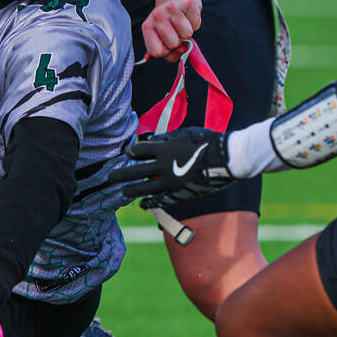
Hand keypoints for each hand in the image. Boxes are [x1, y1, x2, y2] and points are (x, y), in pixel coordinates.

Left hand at [110, 128, 232, 207]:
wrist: (226, 158)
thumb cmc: (207, 141)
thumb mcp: (185, 133)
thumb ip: (167, 137)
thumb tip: (153, 138)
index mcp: (164, 149)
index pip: (140, 150)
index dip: (131, 151)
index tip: (127, 153)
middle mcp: (163, 166)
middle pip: (136, 170)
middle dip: (121, 173)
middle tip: (110, 176)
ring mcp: (171, 182)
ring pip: (145, 188)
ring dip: (132, 190)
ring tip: (123, 192)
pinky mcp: (180, 193)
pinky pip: (161, 200)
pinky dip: (151, 202)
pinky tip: (142, 203)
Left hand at [141, 0, 201, 61]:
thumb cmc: (171, 26)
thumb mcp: (165, 41)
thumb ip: (171, 54)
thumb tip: (183, 50)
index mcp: (147, 27)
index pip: (157, 52)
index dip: (166, 52)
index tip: (167, 44)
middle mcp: (156, 15)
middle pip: (173, 44)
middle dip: (178, 41)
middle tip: (176, 32)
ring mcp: (171, 7)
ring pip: (186, 34)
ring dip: (188, 32)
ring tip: (182, 24)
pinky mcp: (188, 3)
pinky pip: (196, 24)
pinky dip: (195, 23)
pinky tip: (188, 16)